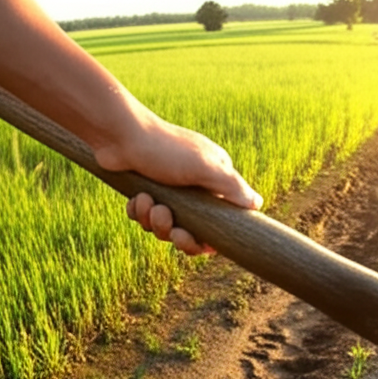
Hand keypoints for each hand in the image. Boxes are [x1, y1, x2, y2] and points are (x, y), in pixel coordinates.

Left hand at [109, 116, 262, 255]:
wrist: (120, 135)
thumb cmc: (165, 148)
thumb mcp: (204, 167)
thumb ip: (232, 187)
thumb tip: (257, 204)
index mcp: (214, 178)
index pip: (222, 220)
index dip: (209, 239)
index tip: (199, 242)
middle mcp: (194, 186)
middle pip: (192, 230)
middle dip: (178, 233)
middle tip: (170, 226)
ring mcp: (168, 190)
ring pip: (165, 225)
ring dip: (155, 220)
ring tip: (148, 201)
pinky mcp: (146, 192)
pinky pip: (145, 218)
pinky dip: (140, 212)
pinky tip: (138, 197)